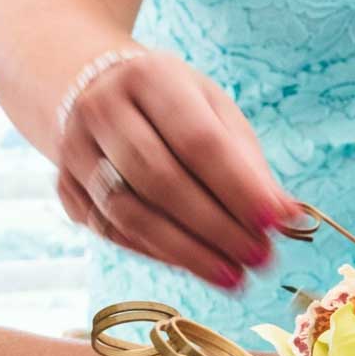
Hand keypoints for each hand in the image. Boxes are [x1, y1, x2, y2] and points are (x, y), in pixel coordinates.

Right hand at [53, 50, 295, 289]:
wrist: (90, 87)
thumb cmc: (172, 104)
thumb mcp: (214, 112)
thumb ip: (248, 163)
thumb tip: (288, 217)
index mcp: (149, 78)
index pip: (198, 141)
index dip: (238, 187)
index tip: (276, 223)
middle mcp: (102, 111)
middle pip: (161, 181)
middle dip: (216, 227)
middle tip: (260, 258)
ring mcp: (75, 151)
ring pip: (130, 214)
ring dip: (188, 253)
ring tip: (235, 276)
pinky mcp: (65, 189)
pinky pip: (113, 232)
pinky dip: (160, 255)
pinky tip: (198, 266)